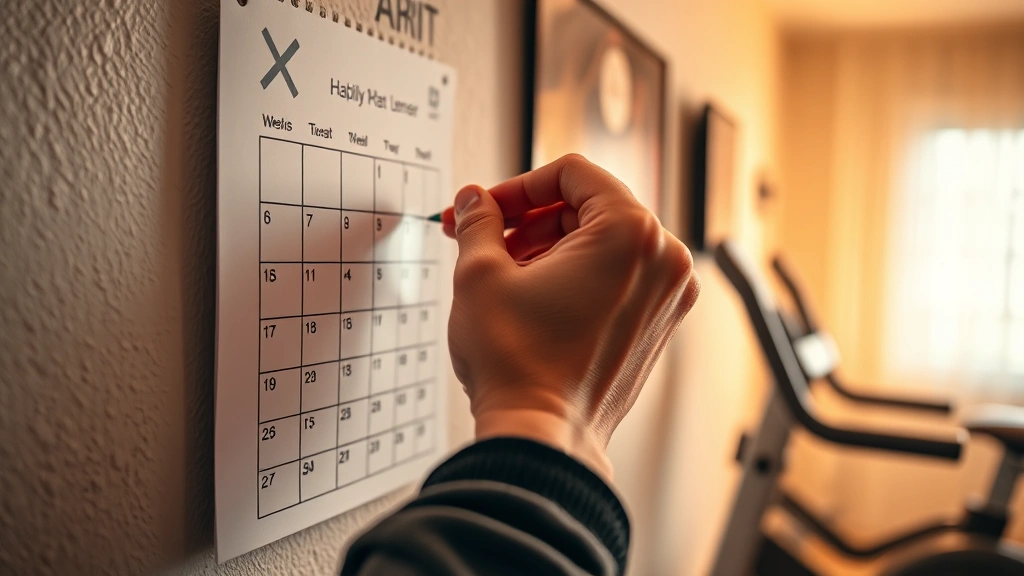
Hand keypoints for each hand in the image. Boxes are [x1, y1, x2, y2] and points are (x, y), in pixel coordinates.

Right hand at [443, 154, 699, 479]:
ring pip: (601, 243)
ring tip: (502, 272)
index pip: (573, 173)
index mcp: (631, 232)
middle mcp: (663, 260)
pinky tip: (531, 296)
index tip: (487, 206)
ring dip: (548, 246)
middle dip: (529, 218)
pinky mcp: (657, 326)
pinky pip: (616, 277)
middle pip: (589, 207)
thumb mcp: (481, 274)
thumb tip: (476, 202)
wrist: (542, 439)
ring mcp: (667, 297)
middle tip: (483, 237)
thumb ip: (480, 222)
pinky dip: (575, 275)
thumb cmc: (519, 366)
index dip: (518, 185)